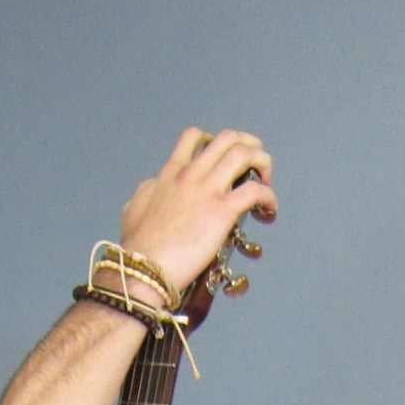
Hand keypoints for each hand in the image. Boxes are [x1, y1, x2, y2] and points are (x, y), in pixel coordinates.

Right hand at [118, 127, 275, 298]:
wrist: (144, 267)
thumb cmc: (139, 245)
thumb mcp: (135, 207)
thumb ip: (150, 190)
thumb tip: (156, 186)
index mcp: (171, 172)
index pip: (195, 137)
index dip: (215, 140)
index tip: (223, 157)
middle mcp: (192, 174)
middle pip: (228, 139)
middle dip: (248, 145)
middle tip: (255, 163)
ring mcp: (208, 191)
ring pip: (245, 155)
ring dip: (262, 163)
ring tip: (266, 181)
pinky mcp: (222, 212)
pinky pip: (255, 191)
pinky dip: (268, 196)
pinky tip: (269, 208)